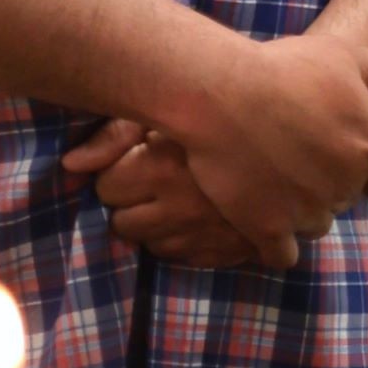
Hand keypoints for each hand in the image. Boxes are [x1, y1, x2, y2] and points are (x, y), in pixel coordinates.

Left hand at [61, 116, 297, 270]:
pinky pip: (184, 257)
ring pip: (151, 244)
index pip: (107, 187)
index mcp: (160, 168)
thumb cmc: (222, 112)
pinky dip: (184, 241)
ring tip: (174, 197)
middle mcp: (178, 206)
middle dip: (130, 202)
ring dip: (155, 224)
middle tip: (152, 178)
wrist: (298, 132)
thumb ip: (113, 134)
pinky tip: (196, 216)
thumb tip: (69, 165)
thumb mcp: (165, 110)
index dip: (116, 173)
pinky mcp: (228, 250)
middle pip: (122, 222)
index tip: (135, 160)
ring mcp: (203, 232)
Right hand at [155, 31, 367, 249]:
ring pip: (315, 225)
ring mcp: (305, 211)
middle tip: (298, 155)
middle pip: (347, 201)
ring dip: (301, 210)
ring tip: (272, 179)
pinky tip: (260, 220)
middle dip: (330, 184)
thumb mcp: (344, 57)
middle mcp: (344, 187)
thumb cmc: (285, 68)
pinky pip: (283, 255)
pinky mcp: (266, 228)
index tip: (367, 178)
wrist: (221, 92)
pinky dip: (275, 243)